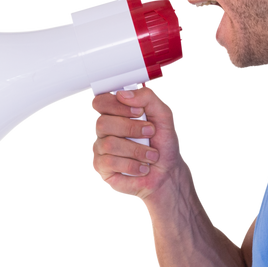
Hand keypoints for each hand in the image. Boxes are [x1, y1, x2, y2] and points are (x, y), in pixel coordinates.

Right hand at [90, 84, 183, 201]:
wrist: (168, 172)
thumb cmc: (162, 144)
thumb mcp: (163, 115)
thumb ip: (147, 97)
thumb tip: (123, 94)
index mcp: (114, 114)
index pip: (100, 102)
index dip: (117, 105)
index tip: (139, 111)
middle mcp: (104, 131)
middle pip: (101, 123)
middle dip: (131, 128)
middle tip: (150, 132)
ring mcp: (100, 150)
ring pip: (109, 144)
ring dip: (137, 150)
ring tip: (151, 156)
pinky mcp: (101, 169)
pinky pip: (110, 162)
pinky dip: (132, 165)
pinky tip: (142, 168)